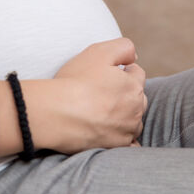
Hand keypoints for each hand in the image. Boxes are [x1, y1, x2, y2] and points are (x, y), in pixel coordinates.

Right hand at [47, 38, 147, 153]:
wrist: (56, 113)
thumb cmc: (75, 81)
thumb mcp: (99, 52)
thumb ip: (123, 48)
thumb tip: (133, 57)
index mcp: (134, 85)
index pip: (137, 74)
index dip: (121, 72)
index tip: (105, 75)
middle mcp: (136, 108)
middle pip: (137, 98)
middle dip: (125, 95)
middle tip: (101, 94)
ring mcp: (127, 129)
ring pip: (133, 121)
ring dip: (124, 117)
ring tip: (101, 114)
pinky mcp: (117, 146)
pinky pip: (130, 145)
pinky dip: (125, 140)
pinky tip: (112, 135)